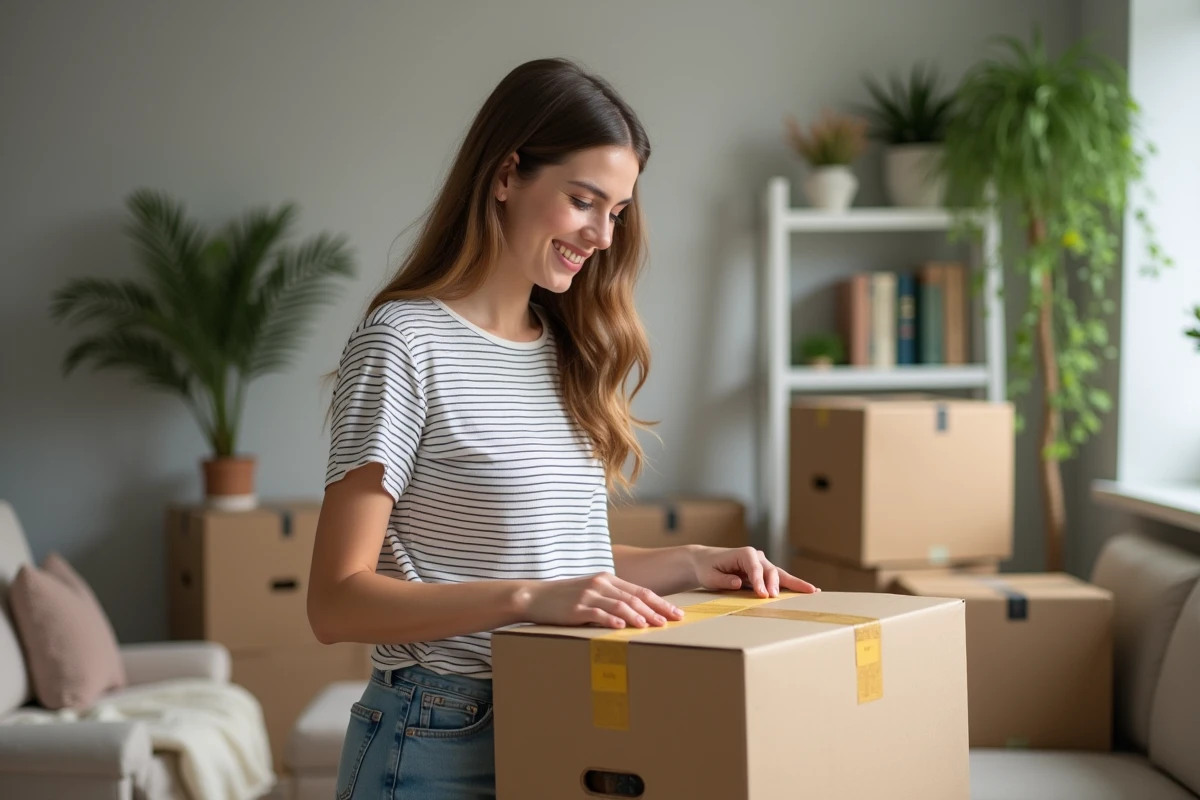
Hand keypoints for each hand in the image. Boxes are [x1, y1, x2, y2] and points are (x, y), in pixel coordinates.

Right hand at [520, 573, 685, 629]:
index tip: (675, 613)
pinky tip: (623, 627)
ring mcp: (589, 595)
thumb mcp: (591, 592)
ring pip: (620, 605)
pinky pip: (598, 614)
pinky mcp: (577, 608)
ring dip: (638, 616)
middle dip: (656, 610)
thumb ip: (611, 598)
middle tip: (672, 621)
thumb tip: (636, 613)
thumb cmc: (566, 598)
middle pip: (635, 597)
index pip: (640, 591)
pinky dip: (612, 620)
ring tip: (652, 626)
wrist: (536, 596)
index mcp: (608, 579)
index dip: (659, 602)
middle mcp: (601, 584)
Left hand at [689, 546, 819, 597]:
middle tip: (776, 598)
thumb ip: (724, 580)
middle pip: (771, 570)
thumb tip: (739, 583)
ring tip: (811, 592)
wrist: (705, 562)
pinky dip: (793, 585)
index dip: (759, 582)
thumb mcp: (710, 576)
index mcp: (744, 553)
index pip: (754, 568)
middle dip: (775, 584)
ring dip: (794, 584)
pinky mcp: (764, 572)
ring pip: (779, 574)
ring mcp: (762, 563)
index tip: (762, 595)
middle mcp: (756, 556)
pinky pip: (780, 579)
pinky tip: (808, 590)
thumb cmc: (707, 568)